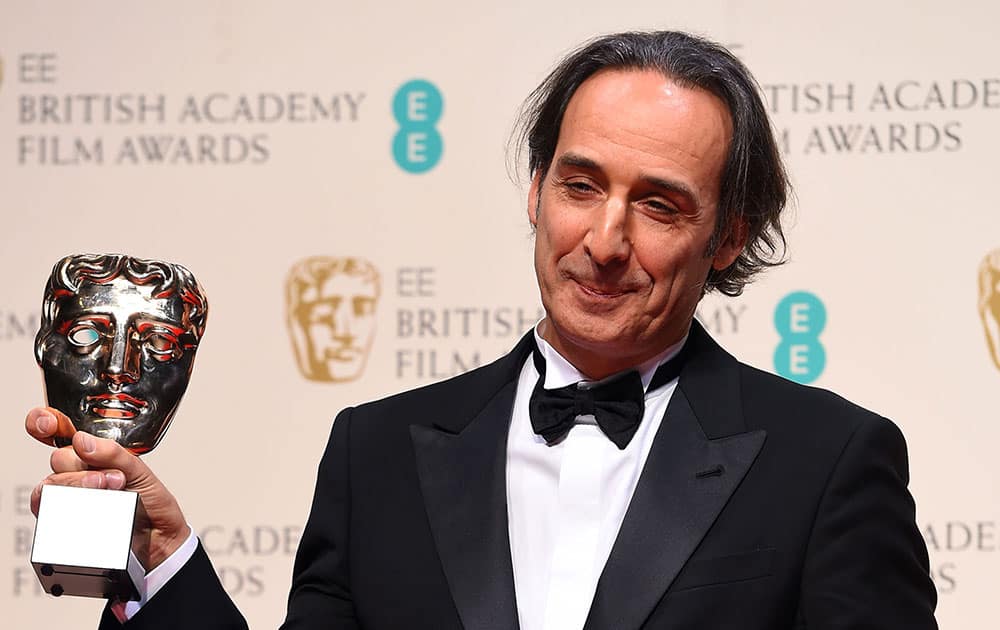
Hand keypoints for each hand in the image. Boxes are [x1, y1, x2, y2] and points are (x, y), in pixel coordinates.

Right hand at [25, 406, 190, 568]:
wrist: (160, 539)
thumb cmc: (151, 503)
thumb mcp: (140, 471)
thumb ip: (114, 453)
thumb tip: (83, 442)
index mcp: (94, 453)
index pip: (59, 432)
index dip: (44, 422)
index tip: (47, 423)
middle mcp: (77, 473)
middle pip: (58, 459)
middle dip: (83, 466)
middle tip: (113, 478)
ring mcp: (69, 498)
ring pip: (52, 485)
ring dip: (81, 486)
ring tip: (111, 491)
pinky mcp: (64, 522)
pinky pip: (51, 512)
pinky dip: (72, 508)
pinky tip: (94, 510)